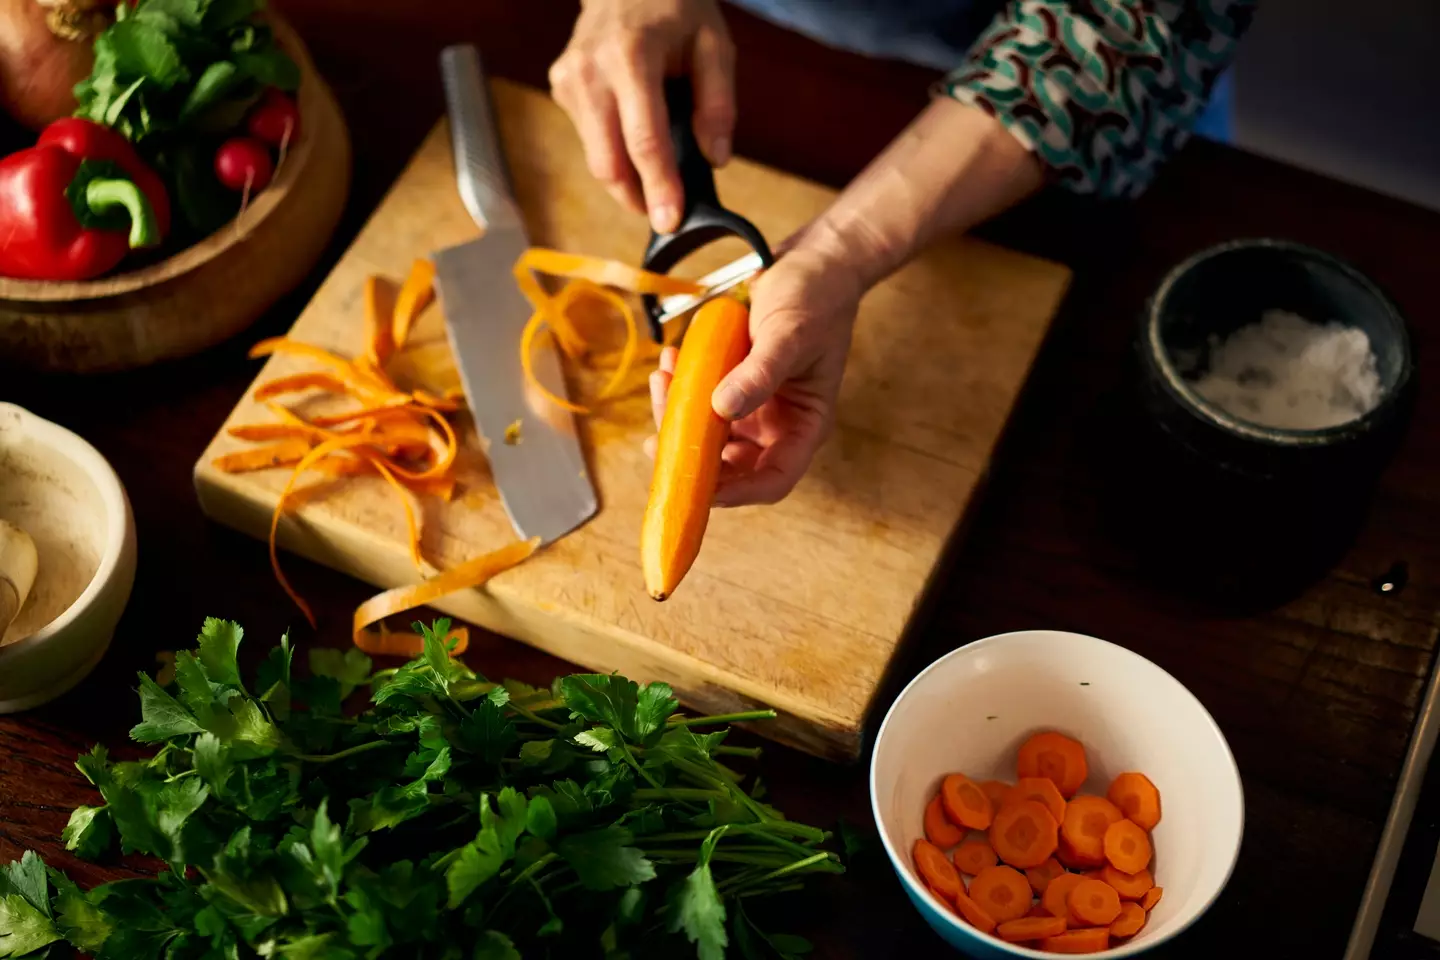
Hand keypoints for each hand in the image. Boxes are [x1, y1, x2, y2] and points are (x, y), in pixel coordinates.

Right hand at [549, 0, 734, 232]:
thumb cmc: (675, 9)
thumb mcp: (714, 44)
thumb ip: (718, 102)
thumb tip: (715, 159)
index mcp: (631, 57)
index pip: (644, 140)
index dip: (658, 187)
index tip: (669, 222)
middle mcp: (590, 71)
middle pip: (608, 160)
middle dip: (636, 197)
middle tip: (665, 216)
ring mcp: (569, 80)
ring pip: (596, 157)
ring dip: (626, 179)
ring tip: (657, 177)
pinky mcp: (561, 87)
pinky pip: (590, 138)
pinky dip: (615, 150)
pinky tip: (634, 134)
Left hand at [645, 239, 862, 505]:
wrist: (813, 261)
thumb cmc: (816, 297)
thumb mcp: (790, 334)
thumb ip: (760, 373)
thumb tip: (721, 408)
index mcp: (803, 426)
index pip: (771, 480)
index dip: (736, 492)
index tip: (698, 483)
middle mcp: (777, 425)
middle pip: (729, 466)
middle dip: (691, 452)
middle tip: (658, 433)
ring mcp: (752, 407)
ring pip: (707, 435)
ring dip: (678, 415)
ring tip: (663, 377)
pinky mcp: (731, 384)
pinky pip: (698, 401)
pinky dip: (680, 387)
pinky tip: (670, 360)